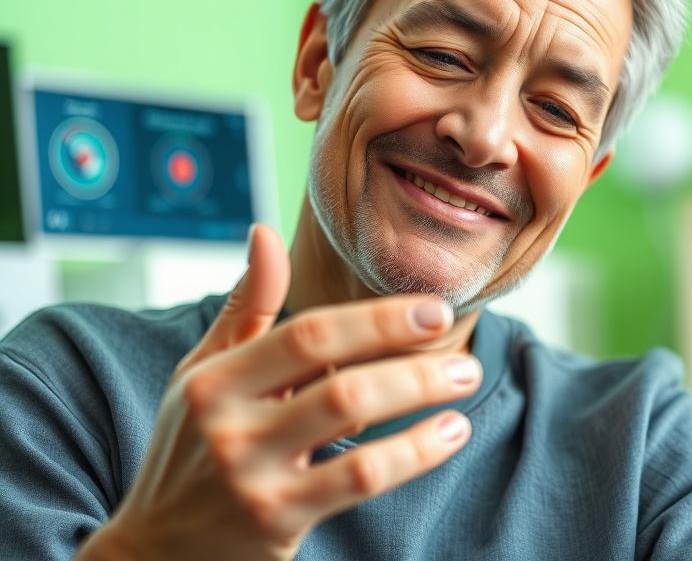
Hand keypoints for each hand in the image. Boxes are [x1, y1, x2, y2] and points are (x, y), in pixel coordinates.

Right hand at [76, 224, 480, 560]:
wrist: (157, 550)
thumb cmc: (192, 446)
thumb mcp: (205, 373)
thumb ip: (246, 307)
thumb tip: (264, 232)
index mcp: (215, 379)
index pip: (309, 334)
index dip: (378, 318)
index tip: (433, 308)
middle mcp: (228, 424)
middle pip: (340, 378)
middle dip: (412, 358)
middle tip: (461, 348)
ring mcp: (253, 476)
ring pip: (354, 423)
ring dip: (420, 396)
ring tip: (465, 381)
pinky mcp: (277, 520)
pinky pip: (360, 479)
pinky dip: (413, 453)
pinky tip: (449, 434)